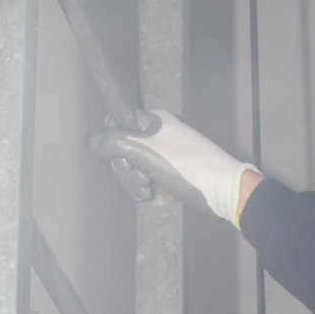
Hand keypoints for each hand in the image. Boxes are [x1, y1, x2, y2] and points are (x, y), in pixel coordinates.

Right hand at [87, 106, 258, 224]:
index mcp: (152, 119)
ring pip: (134, 166)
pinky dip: (148, 188)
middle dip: (127, 170)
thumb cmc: (190, 168)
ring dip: (136, 182)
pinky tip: (158, 194)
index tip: (128, 159)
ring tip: (151, 189)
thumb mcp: (145, 151)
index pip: (116, 124)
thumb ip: (114, 142)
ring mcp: (165, 152)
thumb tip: (90, 140)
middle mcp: (158, 132)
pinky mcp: (170, 170)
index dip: (114, 145)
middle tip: (143, 178)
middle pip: (122, 149)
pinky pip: (147, 177)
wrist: (224, 190)